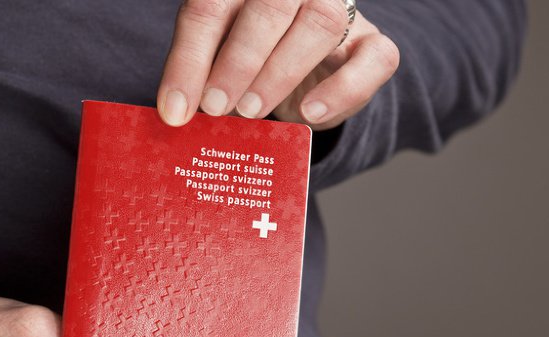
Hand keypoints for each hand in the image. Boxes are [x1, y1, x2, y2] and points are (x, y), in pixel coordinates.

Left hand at [157, 0, 399, 129]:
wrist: (310, 72)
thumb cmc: (255, 60)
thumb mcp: (219, 60)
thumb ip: (199, 75)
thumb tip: (175, 112)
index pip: (211, 8)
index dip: (189, 59)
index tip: (176, 108)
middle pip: (271, 5)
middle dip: (239, 60)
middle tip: (216, 107)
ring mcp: (341, 12)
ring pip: (321, 24)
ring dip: (281, 72)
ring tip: (250, 110)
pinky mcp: (372, 46)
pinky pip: (374, 59)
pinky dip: (341, 89)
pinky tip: (309, 113)